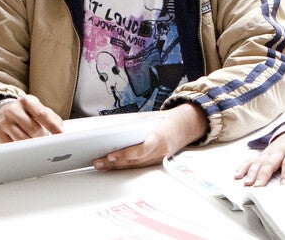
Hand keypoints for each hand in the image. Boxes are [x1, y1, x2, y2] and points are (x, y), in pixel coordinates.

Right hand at [0, 94, 63, 142]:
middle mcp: (14, 110)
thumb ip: (52, 118)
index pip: (42, 114)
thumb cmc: (26, 113)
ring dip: (32, 145)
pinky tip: (22, 146)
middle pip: (34, 129)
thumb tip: (60, 130)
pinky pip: (12, 146)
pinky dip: (20, 149)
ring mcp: (4, 121)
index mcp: (27, 101)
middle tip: (45, 140)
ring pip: (23, 140)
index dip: (53, 126)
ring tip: (35, 143)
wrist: (2, 112)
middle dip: (43, 137)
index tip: (61, 135)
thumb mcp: (39, 110)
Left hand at [93, 104, 208, 169]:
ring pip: (134, 165)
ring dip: (116, 166)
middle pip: (134, 160)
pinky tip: (111, 165)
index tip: (111, 155)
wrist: (187, 125)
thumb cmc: (168, 120)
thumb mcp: (151, 118)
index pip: (141, 149)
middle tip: (97, 162)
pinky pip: (138, 165)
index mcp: (160, 138)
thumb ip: (135, 126)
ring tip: (99, 165)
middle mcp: (160, 152)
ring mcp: (158, 159)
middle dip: (114, 162)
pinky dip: (124, 165)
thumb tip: (115, 133)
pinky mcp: (156, 162)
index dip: (126, 154)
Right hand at [235, 129, 284, 185]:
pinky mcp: (262, 154)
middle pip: (270, 163)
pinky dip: (243, 167)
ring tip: (246, 183)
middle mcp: (278, 151)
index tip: (283, 186)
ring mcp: (268, 152)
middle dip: (262, 175)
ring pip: (258, 162)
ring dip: (251, 172)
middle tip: (258, 187)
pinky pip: (250, 160)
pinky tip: (237, 176)